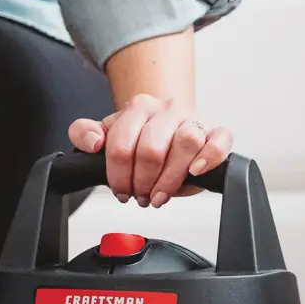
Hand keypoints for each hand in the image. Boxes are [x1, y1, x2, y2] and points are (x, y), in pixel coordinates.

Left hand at [68, 94, 232, 208]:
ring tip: (160, 195)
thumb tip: (92, 142)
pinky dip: (210, 157)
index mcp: (138, 107)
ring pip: (186, 143)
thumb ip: (84, 133)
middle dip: (142, 182)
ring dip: (170, 178)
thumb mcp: (107, 134)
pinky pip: (220, 140)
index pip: (121, 146)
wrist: (168, 124)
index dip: (118, 177)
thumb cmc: (140, 135)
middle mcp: (167, 109)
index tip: (121, 191)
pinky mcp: (217, 131)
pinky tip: (195, 172)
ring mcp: (194, 118)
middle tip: (141, 196)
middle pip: (151, 149)